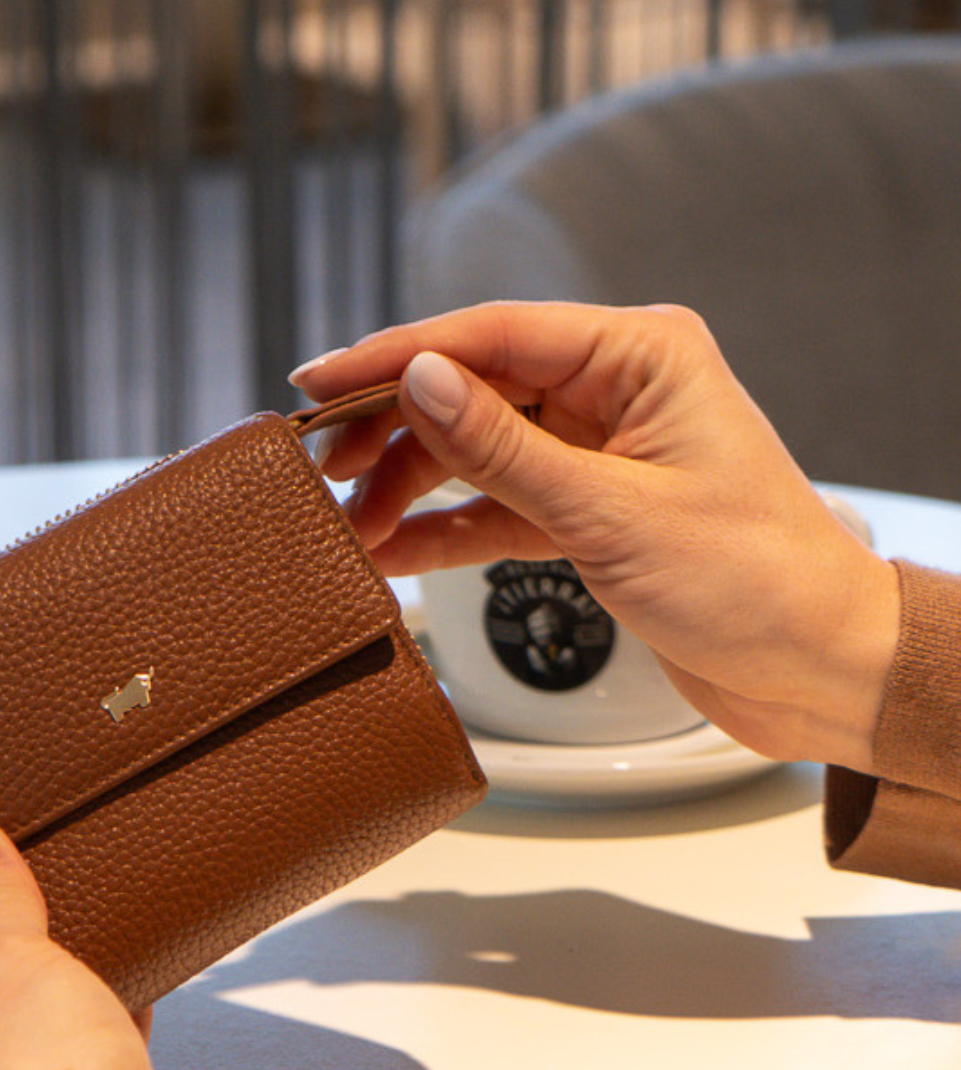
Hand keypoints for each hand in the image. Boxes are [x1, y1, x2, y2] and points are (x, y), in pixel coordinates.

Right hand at [292, 302, 898, 772]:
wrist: (815, 667)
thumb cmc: (754, 581)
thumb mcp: (610, 513)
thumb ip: (503, 450)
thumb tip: (419, 381)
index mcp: (640, 355)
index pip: (492, 336)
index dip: (396, 356)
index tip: (321, 383)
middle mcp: (617, 391)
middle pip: (474, 390)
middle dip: (395, 431)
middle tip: (325, 468)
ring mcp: (600, 453)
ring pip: (477, 451)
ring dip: (412, 488)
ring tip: (352, 526)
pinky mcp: (589, 513)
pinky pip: (498, 506)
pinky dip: (447, 529)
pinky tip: (395, 550)